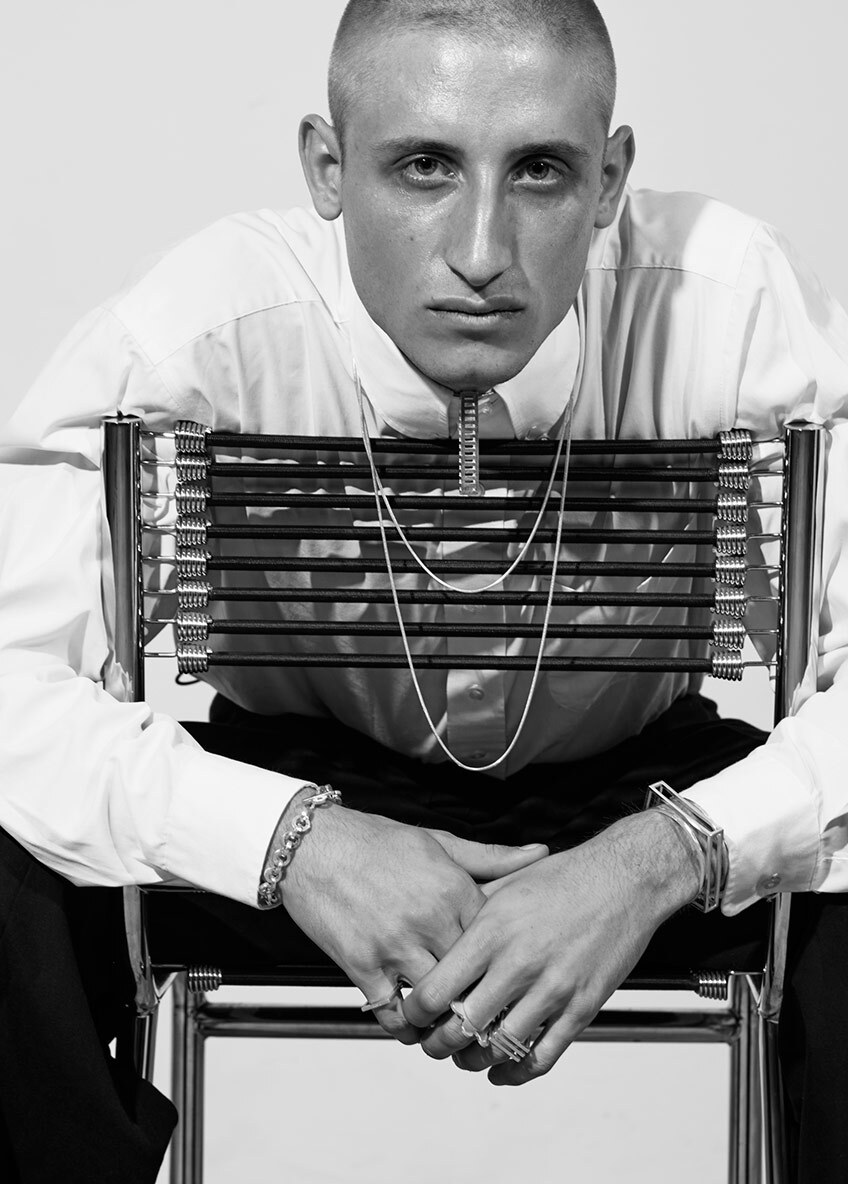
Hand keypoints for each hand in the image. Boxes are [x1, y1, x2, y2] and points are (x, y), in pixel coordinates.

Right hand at [279, 793, 547, 1043]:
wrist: (312, 845)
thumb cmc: (375, 841)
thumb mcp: (438, 842)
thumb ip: (490, 857)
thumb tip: (538, 854)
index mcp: (453, 889)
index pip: (496, 942)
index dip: (503, 963)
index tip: (508, 977)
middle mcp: (429, 919)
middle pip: (472, 978)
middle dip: (480, 997)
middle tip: (488, 1013)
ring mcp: (395, 945)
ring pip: (437, 1002)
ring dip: (445, 1017)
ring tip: (453, 1024)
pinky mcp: (362, 964)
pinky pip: (392, 1013)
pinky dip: (405, 1026)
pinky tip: (412, 1023)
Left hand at [402, 811, 700, 1081]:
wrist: (624, 879)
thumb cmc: (564, 878)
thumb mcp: (505, 883)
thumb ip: (468, 912)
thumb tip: (436, 934)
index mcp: (492, 931)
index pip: (437, 990)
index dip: (416, 1012)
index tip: (413, 1016)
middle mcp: (519, 963)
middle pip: (462, 1027)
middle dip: (439, 1044)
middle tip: (433, 1044)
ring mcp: (553, 989)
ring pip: (499, 1048)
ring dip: (475, 1061)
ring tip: (466, 1057)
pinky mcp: (583, 1007)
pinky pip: (544, 1056)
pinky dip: (518, 1073)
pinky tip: (504, 1071)